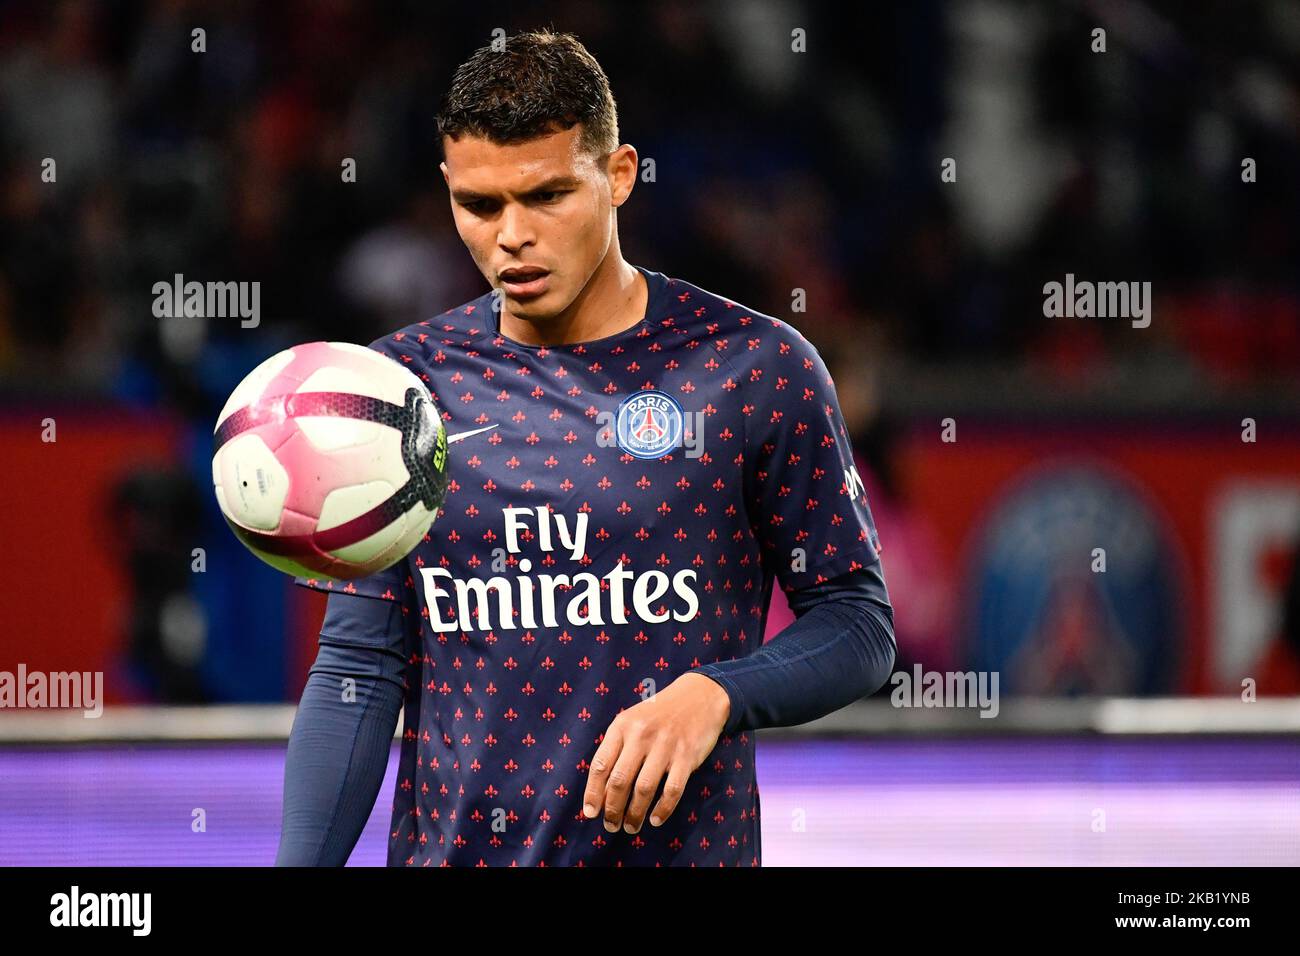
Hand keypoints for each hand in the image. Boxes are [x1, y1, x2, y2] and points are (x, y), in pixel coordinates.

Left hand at [581, 671, 730, 833]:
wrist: (699, 696)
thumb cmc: (659, 714)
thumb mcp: (632, 720)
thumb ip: (617, 748)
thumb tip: (601, 789)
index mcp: (622, 726)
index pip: (601, 764)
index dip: (593, 792)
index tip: (590, 813)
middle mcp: (641, 735)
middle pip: (619, 780)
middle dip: (612, 809)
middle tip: (611, 826)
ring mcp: (665, 745)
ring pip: (644, 789)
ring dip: (634, 814)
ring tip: (630, 827)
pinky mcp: (687, 755)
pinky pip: (672, 790)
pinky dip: (663, 809)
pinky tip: (655, 819)